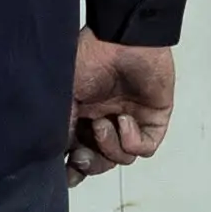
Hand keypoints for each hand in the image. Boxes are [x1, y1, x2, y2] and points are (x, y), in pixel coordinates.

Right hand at [68, 33, 176, 183]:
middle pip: (100, 162)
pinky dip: (132, 141)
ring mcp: (131, 121)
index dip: (73, 168)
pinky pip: (145, 147)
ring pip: (122, 158)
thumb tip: (56, 155)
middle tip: (81, 157)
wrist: (122, 38)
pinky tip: (124, 120)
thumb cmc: (90, 58)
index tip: (66, 173)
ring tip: (103, 123)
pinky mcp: (153, 119)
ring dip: (109, 147)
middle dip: (90, 164)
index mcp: (83, 116)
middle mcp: (106, 121)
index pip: (78, 153)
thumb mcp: (64, 96)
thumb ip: (60, 127)